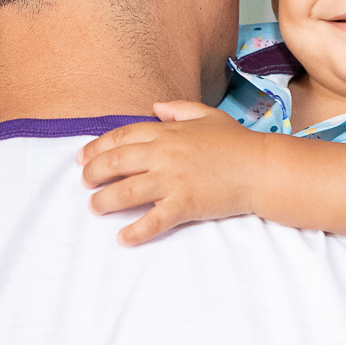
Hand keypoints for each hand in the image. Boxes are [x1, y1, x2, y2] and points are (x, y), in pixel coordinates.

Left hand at [77, 101, 264, 245]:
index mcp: (168, 132)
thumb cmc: (237, 142)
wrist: (262, 168)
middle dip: (92, 174)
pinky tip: (123, 238)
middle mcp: (166, 155)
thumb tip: (155, 107)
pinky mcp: (185, 204)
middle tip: (85, 183)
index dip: (97, 147)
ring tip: (95, 207)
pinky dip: (135, 231)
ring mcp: (174, 180)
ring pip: (126, 192)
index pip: (122, 136)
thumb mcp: (208, 115)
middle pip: (115, 163)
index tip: (82, 158)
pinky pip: (154, 221)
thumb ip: (179, 108)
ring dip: (104, 202)